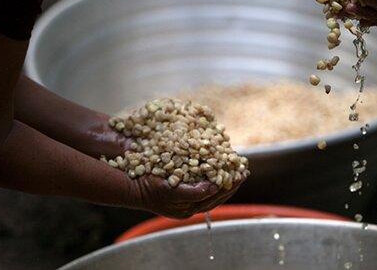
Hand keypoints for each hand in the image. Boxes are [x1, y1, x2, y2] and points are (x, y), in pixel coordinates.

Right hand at [131, 173, 245, 218]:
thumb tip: (214, 187)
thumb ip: (194, 192)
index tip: (241, 173)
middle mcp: (189, 205)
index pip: (216, 197)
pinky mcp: (181, 188)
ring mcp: (186, 197)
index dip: (229, 185)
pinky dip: (212, 175)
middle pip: (217, 195)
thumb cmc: (150, 188)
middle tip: (243, 171)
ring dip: (224, 179)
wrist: (132, 186)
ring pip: (212, 190)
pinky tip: (217, 168)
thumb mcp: (172, 191)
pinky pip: (202, 184)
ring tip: (235, 170)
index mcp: (189, 208)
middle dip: (231, 183)